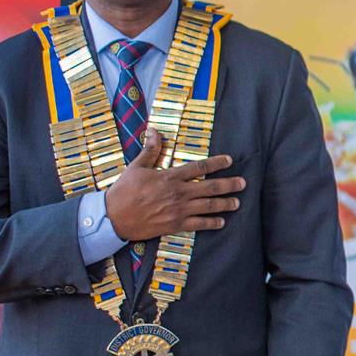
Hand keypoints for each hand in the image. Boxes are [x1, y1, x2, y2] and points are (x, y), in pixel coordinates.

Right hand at [105, 128, 243, 241]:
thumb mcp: (136, 167)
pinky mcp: (174, 225)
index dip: (216, 163)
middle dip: (228, 185)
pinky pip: (197, 224)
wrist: (113, 217)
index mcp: (170, 177)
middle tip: (243, 183)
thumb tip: (153, 130)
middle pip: (210, 187)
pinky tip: (221, 222)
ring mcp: (177, 210)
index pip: (198, 167)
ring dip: (224, 204)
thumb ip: (150, 150)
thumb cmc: (123, 191)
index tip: (229, 160)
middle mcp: (178, 193)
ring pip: (208, 206)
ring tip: (237, 202)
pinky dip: (211, 223)